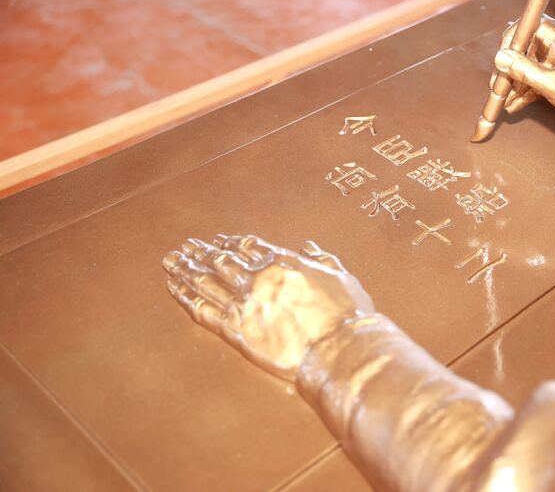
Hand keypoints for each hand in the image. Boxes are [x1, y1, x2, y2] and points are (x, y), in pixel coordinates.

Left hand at [162, 235, 374, 380]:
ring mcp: (245, 304)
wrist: (338, 350)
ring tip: (171, 261)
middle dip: (202, 253)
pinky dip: (186, 297)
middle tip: (186, 247)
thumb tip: (309, 246)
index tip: (219, 240)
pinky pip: (203, 310)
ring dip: (186, 269)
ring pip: (207, 281)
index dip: (231, 243)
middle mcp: (259, 279)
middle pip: (222, 261)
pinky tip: (174, 287)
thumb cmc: (347, 316)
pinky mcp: (236, 331)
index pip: (250, 247)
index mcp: (284, 263)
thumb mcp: (341, 277)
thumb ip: (321, 259)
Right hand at [493, 15, 554, 136]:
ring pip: (535, 63)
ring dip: (520, 82)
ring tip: (508, 102)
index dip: (511, 43)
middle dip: (512, 69)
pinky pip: (545, 72)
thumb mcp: (554, 86)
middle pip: (530, 47)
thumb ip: (525, 71)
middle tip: (500, 88)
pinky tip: (520, 102)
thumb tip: (501, 58)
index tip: (500, 62)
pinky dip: (533, 86)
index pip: (529, 27)